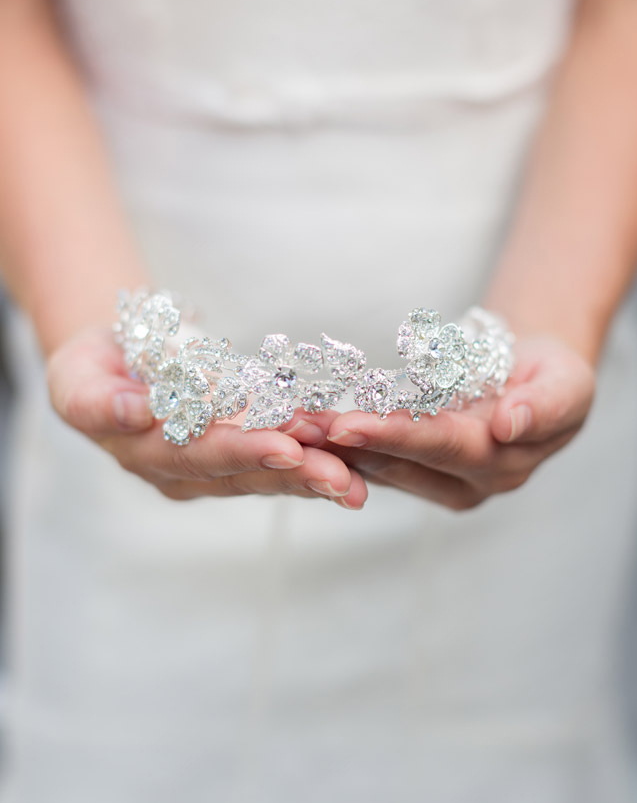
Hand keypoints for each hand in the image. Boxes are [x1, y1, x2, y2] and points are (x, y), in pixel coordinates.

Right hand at [46, 327, 367, 508]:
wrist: (112, 364)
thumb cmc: (91, 371)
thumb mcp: (75, 380)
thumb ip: (97, 402)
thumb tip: (135, 413)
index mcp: (148, 457)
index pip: (199, 457)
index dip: (242, 452)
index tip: (286, 447)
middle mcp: (186, 472)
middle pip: (245, 475)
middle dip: (295, 474)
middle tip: (342, 476)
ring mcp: (216, 466)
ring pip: (270, 474)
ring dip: (315, 474)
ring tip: (356, 479)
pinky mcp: (240, 451)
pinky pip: (282, 457)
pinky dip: (317, 457)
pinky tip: (354, 459)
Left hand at [280, 336, 594, 509]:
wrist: (533, 379)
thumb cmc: (552, 377)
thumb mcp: (566, 384)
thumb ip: (545, 406)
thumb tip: (511, 426)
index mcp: (501, 464)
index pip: (443, 447)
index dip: (396, 436)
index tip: (348, 426)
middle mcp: (465, 484)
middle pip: (399, 462)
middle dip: (347, 446)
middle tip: (298, 429)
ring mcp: (437, 483)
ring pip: (378, 467)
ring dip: (331, 448)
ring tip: (289, 426)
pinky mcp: (415, 473)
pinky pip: (372, 460)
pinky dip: (337, 445)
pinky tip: (303, 428)